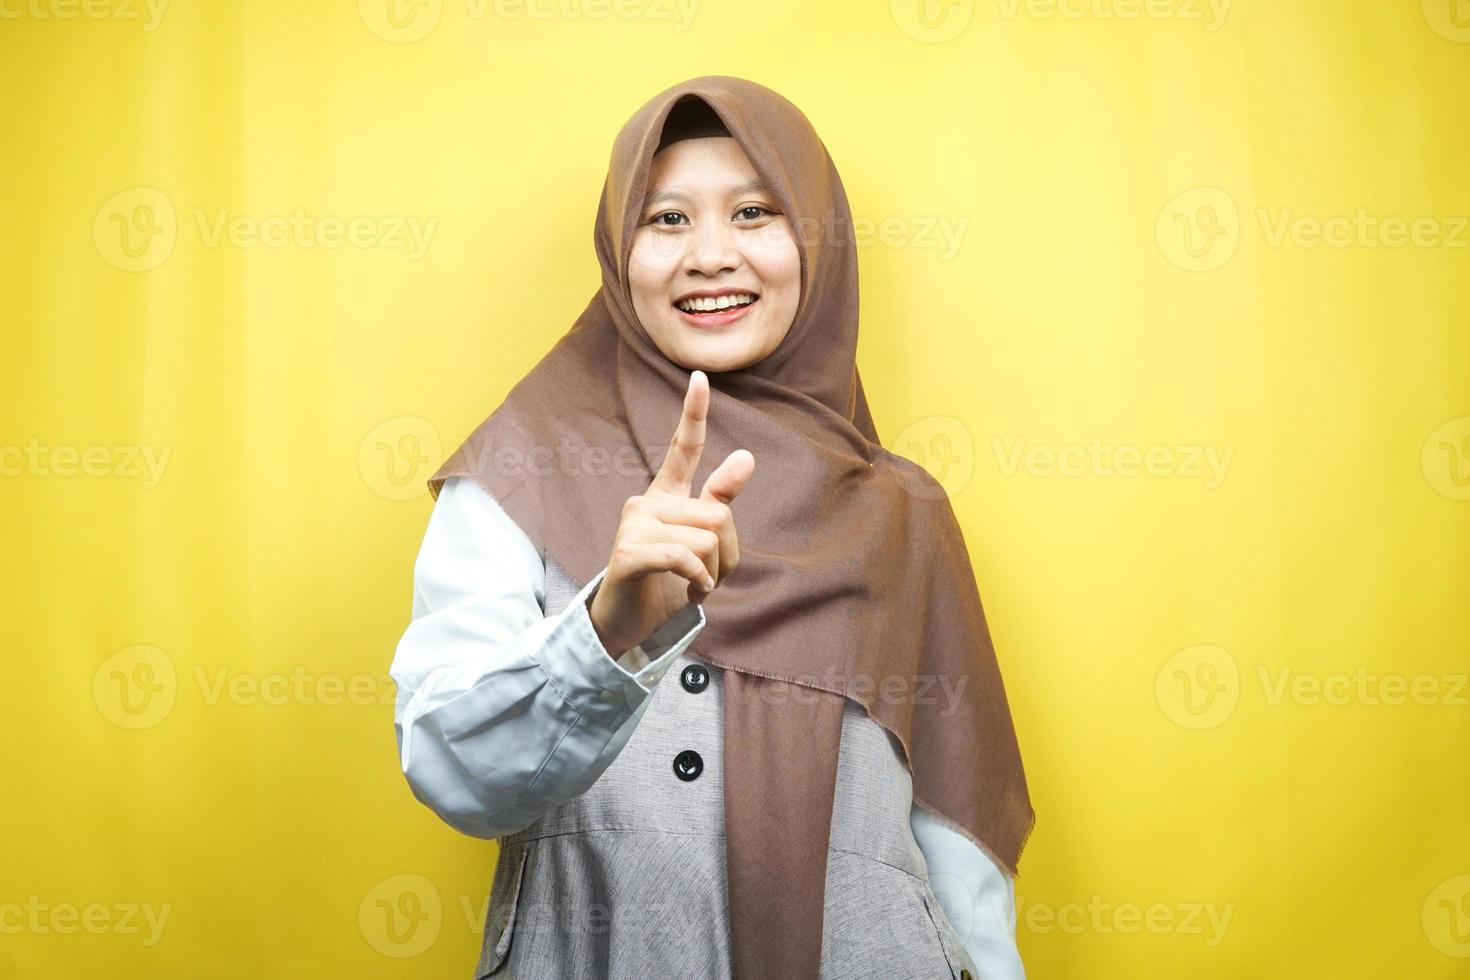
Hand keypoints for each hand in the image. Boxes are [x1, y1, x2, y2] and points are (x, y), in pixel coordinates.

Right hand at [587, 370, 754, 657]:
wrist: (628, 624)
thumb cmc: (667, 583)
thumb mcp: (703, 543)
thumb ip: (720, 500)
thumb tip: (746, 456)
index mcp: (666, 496)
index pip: (682, 448)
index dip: (693, 412)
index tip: (700, 376)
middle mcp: (646, 503)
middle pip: (718, 512)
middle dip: (726, 553)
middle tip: (707, 575)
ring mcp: (633, 527)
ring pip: (705, 536)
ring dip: (712, 571)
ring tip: (693, 586)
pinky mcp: (627, 554)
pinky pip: (683, 556)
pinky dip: (698, 578)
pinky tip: (693, 592)